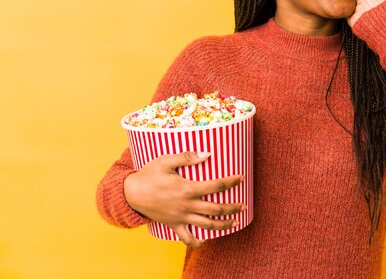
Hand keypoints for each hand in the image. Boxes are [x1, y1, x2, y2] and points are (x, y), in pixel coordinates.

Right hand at [124, 151, 245, 247]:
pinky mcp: (173, 225)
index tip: (241, 178)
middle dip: (233, 208)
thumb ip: (187, 157)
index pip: (216, 186)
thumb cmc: (149, 174)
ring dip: (223, 225)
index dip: (231, 182)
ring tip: (235, 223)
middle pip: (217, 209)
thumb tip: (207, 154)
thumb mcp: (166, 161)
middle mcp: (187, 205)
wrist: (130, 194)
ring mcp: (181, 217)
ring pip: (207, 225)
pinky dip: (196, 242)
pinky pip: (187, 238)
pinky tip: (205, 241)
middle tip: (244, 205)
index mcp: (188, 189)